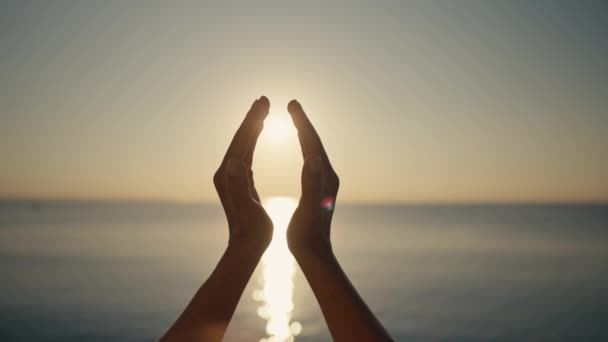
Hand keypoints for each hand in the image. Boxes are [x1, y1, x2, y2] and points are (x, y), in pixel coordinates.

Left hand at [162, 96, 273, 341]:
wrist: (245, 247)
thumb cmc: (251, 231)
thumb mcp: (247, 208)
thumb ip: (239, 185)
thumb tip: (233, 161)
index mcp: (230, 175)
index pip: (241, 141)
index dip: (252, 121)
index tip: (263, 102)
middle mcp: (226, 172)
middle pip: (239, 138)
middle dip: (251, 118)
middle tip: (263, 99)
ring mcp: (230, 176)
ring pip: (241, 144)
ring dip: (251, 126)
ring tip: (262, 110)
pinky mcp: (237, 181)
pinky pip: (245, 154)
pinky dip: (251, 140)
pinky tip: (257, 136)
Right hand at [286, 100, 339, 256]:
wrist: (315, 254)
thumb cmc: (308, 234)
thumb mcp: (308, 208)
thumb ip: (311, 182)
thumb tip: (313, 157)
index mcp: (324, 177)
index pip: (312, 143)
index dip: (302, 123)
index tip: (292, 104)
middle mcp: (328, 176)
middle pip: (315, 143)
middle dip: (304, 123)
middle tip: (293, 104)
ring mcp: (325, 182)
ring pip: (314, 150)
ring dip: (305, 133)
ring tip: (296, 119)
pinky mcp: (320, 189)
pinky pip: (312, 161)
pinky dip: (305, 149)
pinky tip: (302, 151)